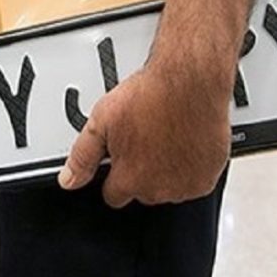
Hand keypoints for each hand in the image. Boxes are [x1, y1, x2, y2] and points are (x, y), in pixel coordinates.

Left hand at [58, 51, 231, 206]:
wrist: (190, 80)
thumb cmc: (151, 96)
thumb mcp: (101, 121)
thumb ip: (82, 156)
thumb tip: (68, 180)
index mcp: (131, 179)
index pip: (114, 196)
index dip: (115, 176)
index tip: (119, 161)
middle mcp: (159, 189)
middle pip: (143, 191)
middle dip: (141, 171)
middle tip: (144, 139)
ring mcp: (186, 184)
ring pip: (169, 187)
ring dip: (166, 170)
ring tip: (164, 137)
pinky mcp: (208, 176)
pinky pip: (194, 180)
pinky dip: (190, 166)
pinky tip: (183, 142)